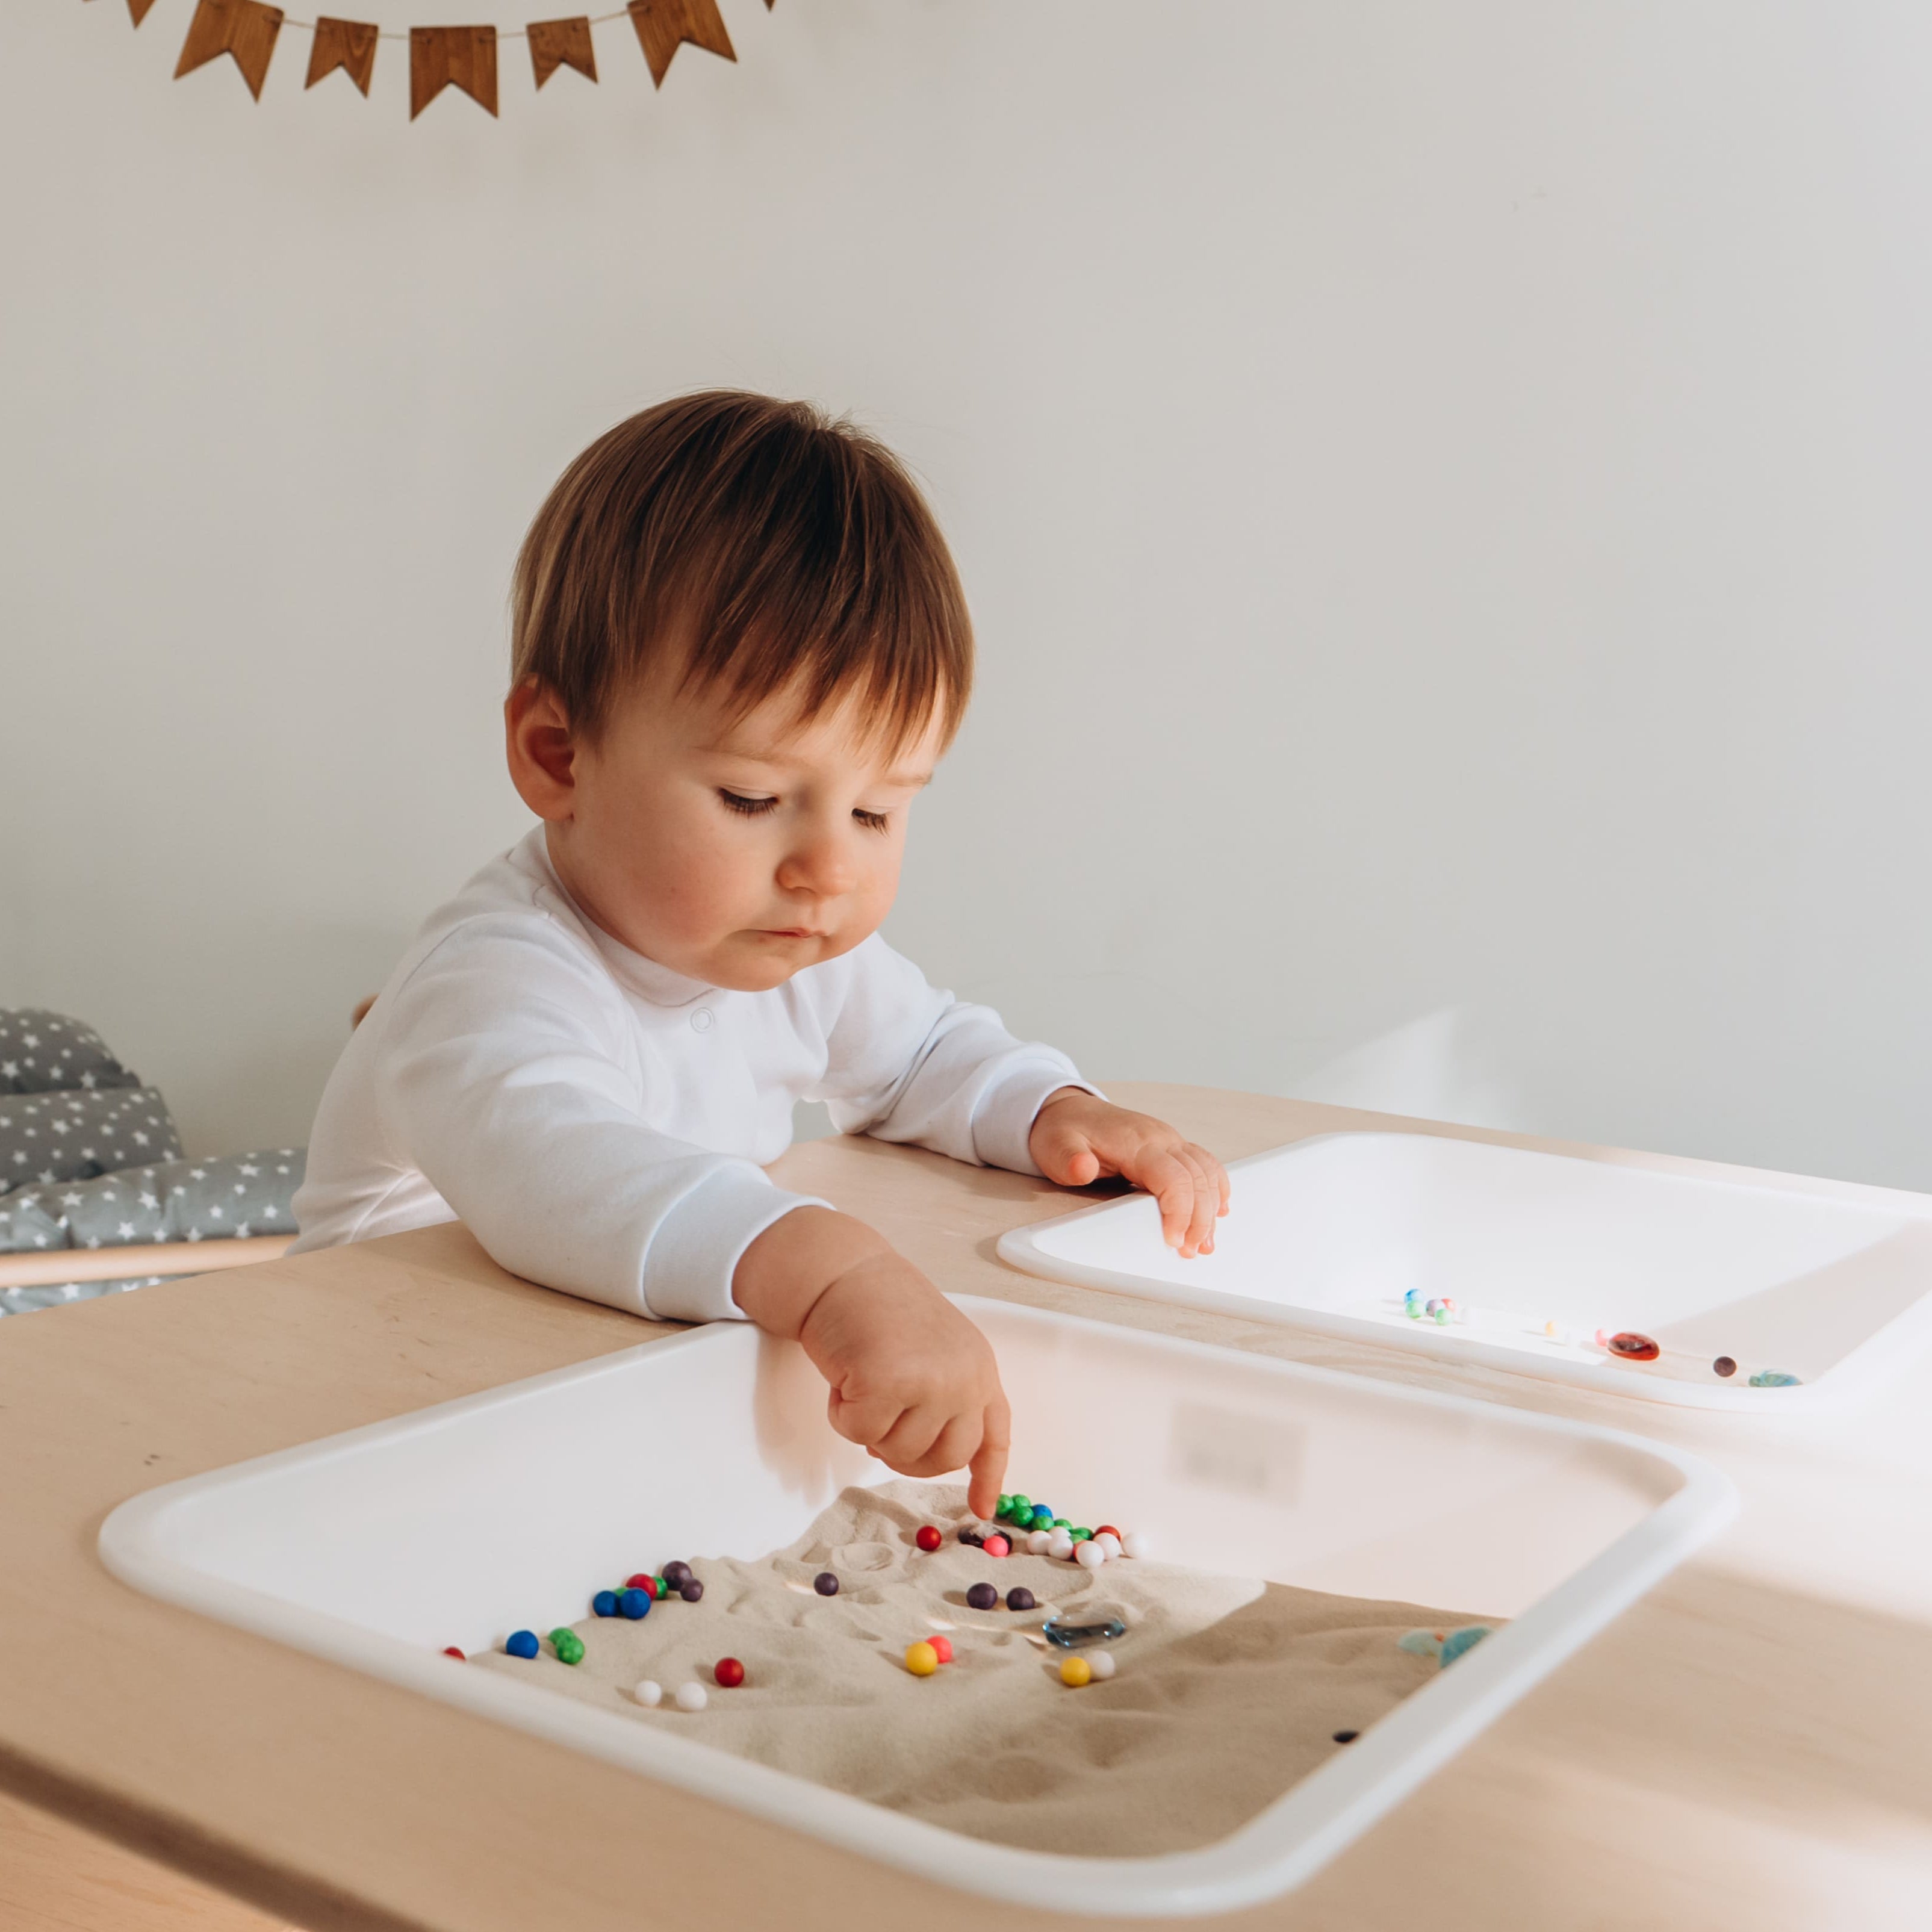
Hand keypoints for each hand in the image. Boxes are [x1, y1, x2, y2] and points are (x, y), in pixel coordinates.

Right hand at [733, 1208, 1010, 1516]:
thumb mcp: (934, 1350)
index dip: (987, 1476)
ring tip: (862, 1379)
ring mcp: (930, 1382)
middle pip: (942, 1460)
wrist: (844, 1272)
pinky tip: (844, 1374)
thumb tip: (928, 1455)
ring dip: (869, 1427)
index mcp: (979, 1368)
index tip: (981, 1508)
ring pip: (897, 1452)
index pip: (993, 1434)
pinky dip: (842, 1413)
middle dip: (905, 1454)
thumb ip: (944, 1397)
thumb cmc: (880, 1310)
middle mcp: (965, 1378)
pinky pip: (859, 1433)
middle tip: (879, 1421)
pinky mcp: (888, 1384)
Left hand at [1028, 1089, 1229, 1257]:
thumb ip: (1069, 1159)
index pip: (1174, 1178)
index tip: (1174, 1240)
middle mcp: (1160, 1138)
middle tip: (1191, 1251)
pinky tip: (1218, 1209)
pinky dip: (1216, 1187)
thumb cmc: (1064, 1131)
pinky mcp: (1171, 1146)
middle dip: (1200, 1219)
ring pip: (1206, 1172)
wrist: (1069, 1110)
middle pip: (1197, 1179)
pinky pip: (1204, 1163)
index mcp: (1136, 1142)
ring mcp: (1169, 1140)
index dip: (1180, 1212)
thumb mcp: (1056, 1146)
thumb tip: (1082, 1168)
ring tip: (1205, 1242)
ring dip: (1211, 1208)